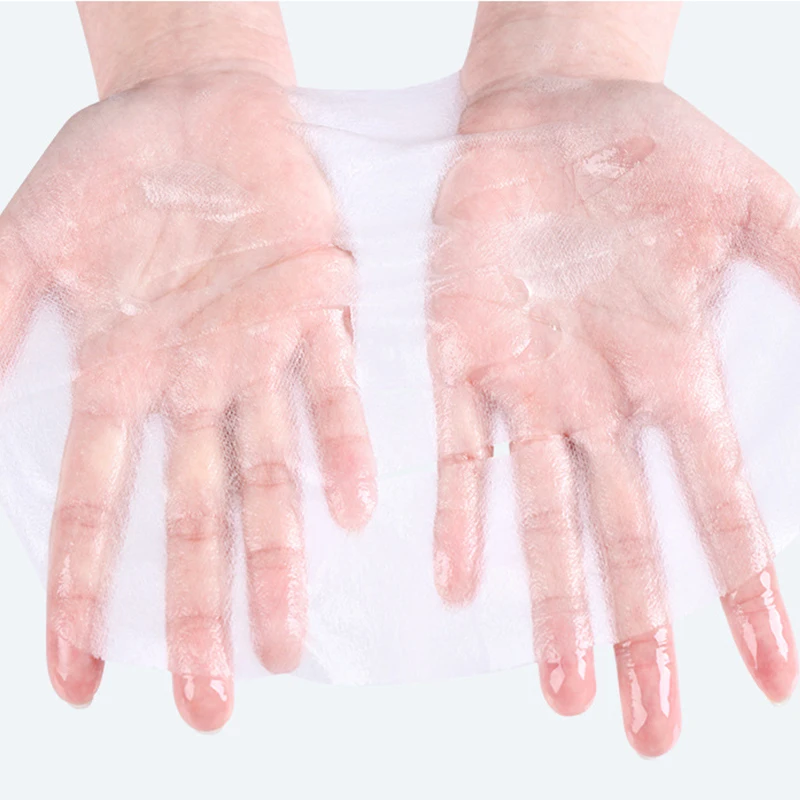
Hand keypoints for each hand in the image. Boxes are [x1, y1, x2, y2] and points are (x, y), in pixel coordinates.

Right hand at [0, 61, 375, 729]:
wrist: (193, 107)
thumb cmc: (111, 172)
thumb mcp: (30, 244)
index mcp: (123, 380)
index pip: (96, 509)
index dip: (83, 594)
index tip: (78, 680)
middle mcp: (194, 389)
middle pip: (194, 518)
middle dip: (198, 611)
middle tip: (211, 705)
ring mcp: (256, 355)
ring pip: (269, 474)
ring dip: (277, 558)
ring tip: (288, 645)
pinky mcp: (313, 308)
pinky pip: (331, 386)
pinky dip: (340, 443)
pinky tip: (349, 508)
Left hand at [428, 69, 798, 754]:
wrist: (552, 114)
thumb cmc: (648, 156)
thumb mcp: (750, 207)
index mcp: (672, 371)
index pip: (716, 502)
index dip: (745, 587)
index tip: (770, 675)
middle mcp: (600, 399)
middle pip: (625, 538)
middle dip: (640, 633)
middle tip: (648, 733)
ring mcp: (527, 383)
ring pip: (542, 514)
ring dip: (551, 603)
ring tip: (561, 691)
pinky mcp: (462, 353)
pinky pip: (459, 448)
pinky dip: (460, 513)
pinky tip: (458, 584)